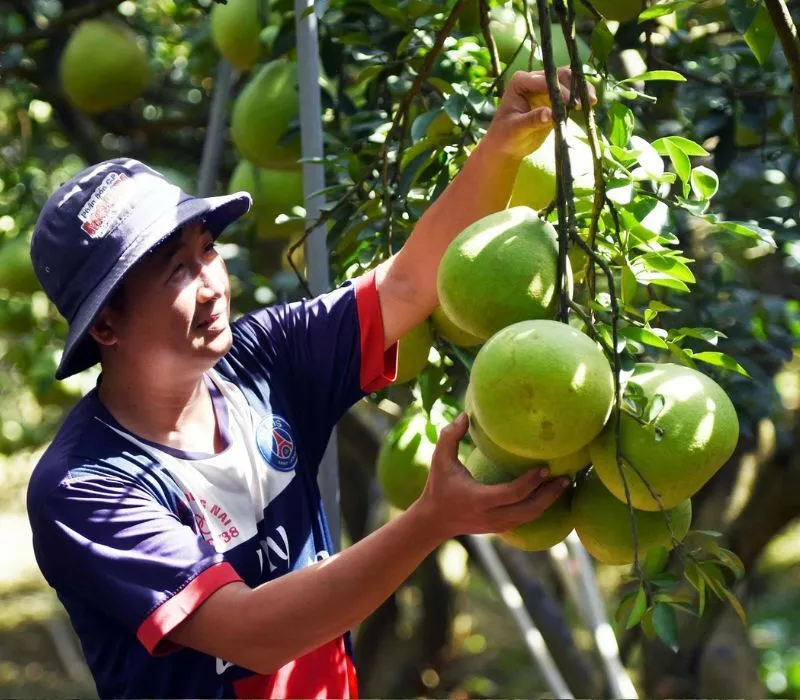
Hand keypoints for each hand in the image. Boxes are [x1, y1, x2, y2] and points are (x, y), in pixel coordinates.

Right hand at [416, 413, 569, 540]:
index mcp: (479, 499)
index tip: (545, 468)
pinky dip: (539, 507)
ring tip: (563, 484)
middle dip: (550, 495)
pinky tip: (549, 493)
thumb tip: (464, 415)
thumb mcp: (439, 460)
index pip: (513, 493)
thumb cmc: (438, 486)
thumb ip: (450, 437)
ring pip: (530, 516)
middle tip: (566, 478)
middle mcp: (491, 516)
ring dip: (548, 501)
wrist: (434, 521)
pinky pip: (526, 519)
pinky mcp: (501, 528)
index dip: (531, 482)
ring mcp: (497, 526)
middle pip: (529, 509)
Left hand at [483, 67, 597, 159]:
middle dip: (574, 86)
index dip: (559, 90)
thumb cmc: (505, 136)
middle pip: (558, 76)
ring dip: (581, 89)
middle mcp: (533, 79)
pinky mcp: (554, 98)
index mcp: (521, 81)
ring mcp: (545, 88)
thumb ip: (532, 120)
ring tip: (592, 100)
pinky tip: (591, 104)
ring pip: (568, 81)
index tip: (571, 102)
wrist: (507, 146)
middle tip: (585, 101)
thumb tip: (550, 114)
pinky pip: (571, 94)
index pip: (544, 81)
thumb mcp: (516, 129)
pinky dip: (581, 97)